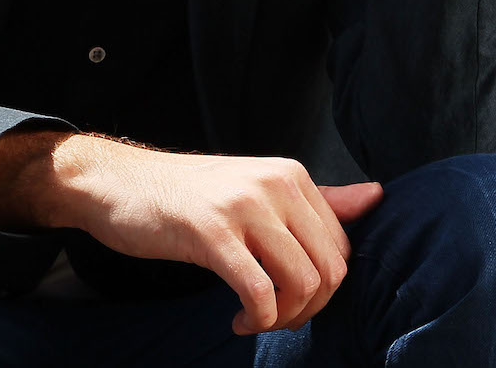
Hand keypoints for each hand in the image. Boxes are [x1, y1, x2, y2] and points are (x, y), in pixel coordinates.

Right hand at [45, 136, 382, 333]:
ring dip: (283, 319)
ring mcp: (244, 206)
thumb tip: (377, 196)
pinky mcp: (212, 233)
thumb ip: (319, 198)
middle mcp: (275, 183)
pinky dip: (256, 321)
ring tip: (255, 319)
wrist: (118, 184)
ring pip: (302, 285)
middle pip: (329, 271)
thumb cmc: (189, 195)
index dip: (323, 289)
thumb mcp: (257, 188)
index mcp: (291, 175)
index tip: (289, 297)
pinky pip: (260, 294)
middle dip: (309, 310)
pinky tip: (236, 321)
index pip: (341, 248)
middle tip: (275, 317)